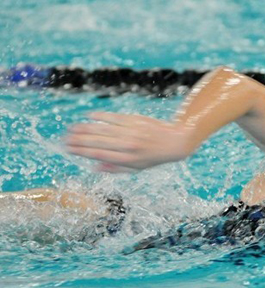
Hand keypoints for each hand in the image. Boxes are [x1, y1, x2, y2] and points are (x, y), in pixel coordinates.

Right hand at [65, 112, 194, 172]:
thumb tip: (94, 168)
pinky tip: (89, 116)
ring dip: (85, 128)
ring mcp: (130, 132)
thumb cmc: (154, 157)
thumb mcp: (137, 168)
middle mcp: (127, 146)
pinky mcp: (134, 120)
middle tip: (64, 139)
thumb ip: (116, 168)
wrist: (175, 141)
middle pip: (97, 142)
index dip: (81, 152)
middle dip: (78, 140)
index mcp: (127, 160)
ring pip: (102, 130)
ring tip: (72, 128)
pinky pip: (113, 118)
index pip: (98, 155)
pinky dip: (100, 117)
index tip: (68, 149)